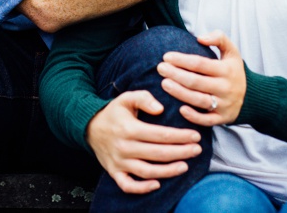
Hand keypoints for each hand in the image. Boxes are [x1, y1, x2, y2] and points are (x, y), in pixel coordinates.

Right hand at [85, 90, 202, 193]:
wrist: (90, 127)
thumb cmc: (114, 112)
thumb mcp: (126, 98)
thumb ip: (144, 98)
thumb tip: (160, 109)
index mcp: (129, 129)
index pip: (159, 135)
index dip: (179, 136)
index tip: (195, 135)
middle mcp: (124, 147)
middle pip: (157, 153)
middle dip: (180, 152)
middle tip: (197, 150)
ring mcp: (119, 162)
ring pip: (146, 171)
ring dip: (168, 171)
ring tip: (184, 166)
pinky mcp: (114, 172)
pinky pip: (128, 185)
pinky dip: (142, 188)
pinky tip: (158, 184)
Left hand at [158, 31, 245, 126]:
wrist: (252, 96)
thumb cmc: (234, 70)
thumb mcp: (232, 51)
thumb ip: (218, 38)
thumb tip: (200, 37)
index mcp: (226, 70)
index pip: (200, 64)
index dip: (182, 60)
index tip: (166, 56)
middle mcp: (225, 88)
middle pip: (196, 82)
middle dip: (176, 75)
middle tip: (160, 68)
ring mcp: (224, 104)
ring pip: (199, 100)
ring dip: (180, 93)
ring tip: (164, 84)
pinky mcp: (222, 118)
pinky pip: (207, 120)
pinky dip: (194, 116)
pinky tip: (180, 109)